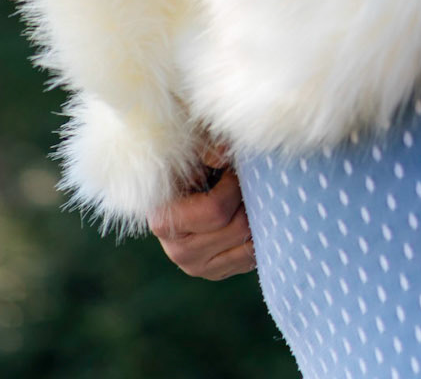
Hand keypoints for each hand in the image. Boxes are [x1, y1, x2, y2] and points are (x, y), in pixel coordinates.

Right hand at [150, 156, 254, 280]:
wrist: (182, 188)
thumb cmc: (187, 162)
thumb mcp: (192, 147)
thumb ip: (207, 148)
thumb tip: (225, 153)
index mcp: (165, 221)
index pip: (216, 210)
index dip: (232, 185)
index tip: (230, 169)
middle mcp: (178, 251)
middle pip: (237, 228)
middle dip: (246, 199)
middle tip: (243, 181)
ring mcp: (197, 267)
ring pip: (248, 245)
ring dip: (253, 216)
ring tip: (243, 196)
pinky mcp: (216, 273)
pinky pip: (250, 259)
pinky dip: (255, 236)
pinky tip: (245, 214)